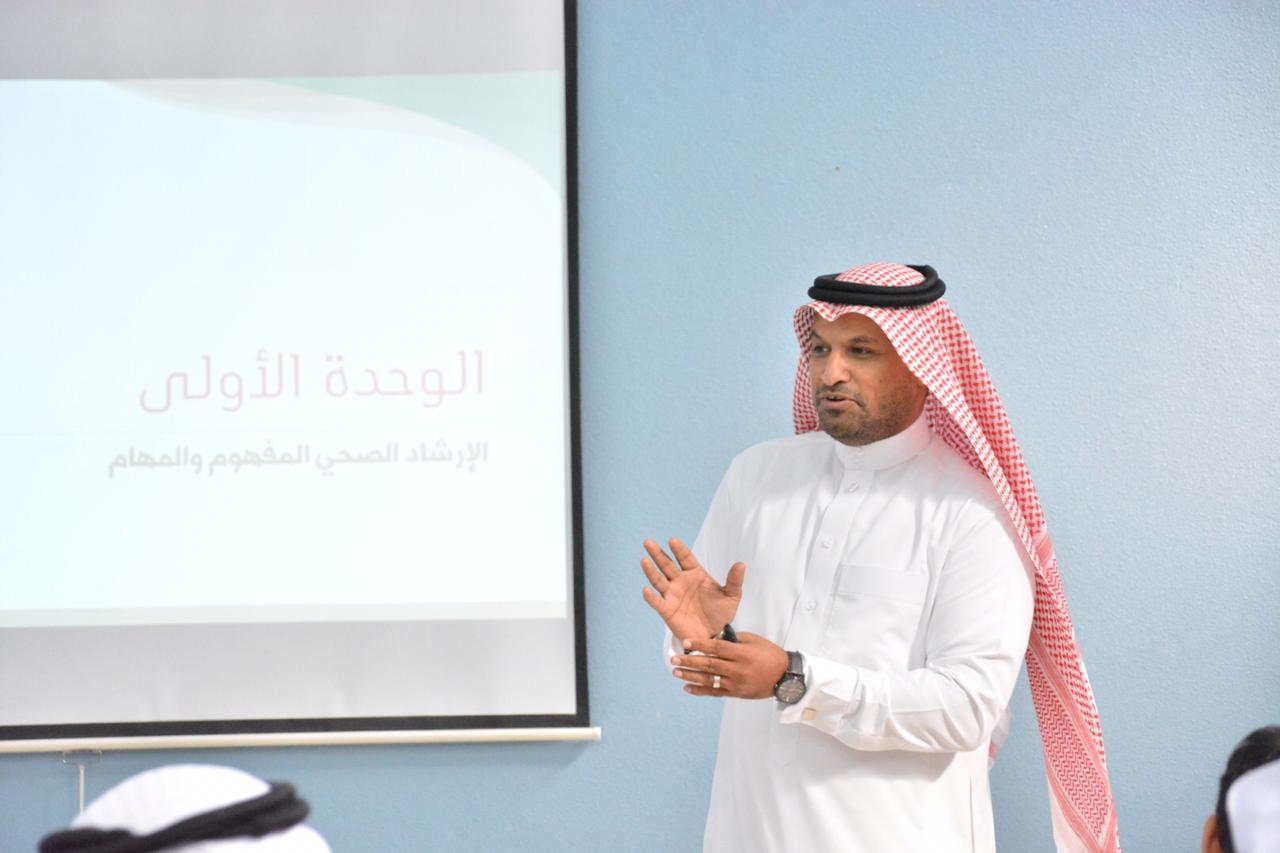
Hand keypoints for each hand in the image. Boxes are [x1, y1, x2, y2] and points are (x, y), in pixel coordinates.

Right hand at [641, 538, 744, 641]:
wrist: (714, 635)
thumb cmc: (721, 613)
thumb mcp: (731, 596)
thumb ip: (734, 580)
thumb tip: (741, 564)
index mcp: (695, 574)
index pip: (685, 558)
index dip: (679, 550)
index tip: (672, 540)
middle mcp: (681, 582)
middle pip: (667, 565)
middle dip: (658, 554)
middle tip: (648, 542)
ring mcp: (672, 595)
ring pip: (659, 580)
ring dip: (651, 571)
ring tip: (644, 560)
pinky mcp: (667, 611)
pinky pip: (657, 602)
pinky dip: (651, 597)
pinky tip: (645, 590)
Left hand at [670, 632, 788, 699]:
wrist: (784, 677)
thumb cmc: (770, 654)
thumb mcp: (754, 640)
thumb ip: (734, 640)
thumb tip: (715, 639)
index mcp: (742, 654)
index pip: (717, 648)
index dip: (700, 645)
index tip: (685, 643)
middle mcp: (737, 669)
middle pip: (709, 665)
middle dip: (689, 662)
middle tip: (674, 659)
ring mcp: (736, 683)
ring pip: (709, 680)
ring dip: (690, 676)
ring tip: (676, 673)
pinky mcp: (736, 693)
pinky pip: (715, 692)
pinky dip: (700, 691)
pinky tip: (687, 688)